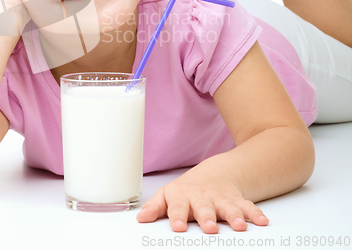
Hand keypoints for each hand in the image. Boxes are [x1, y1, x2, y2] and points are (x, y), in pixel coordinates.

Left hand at [136, 166, 268, 232]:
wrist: (213, 174)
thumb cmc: (187, 191)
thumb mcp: (168, 195)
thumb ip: (155, 208)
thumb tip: (140, 219)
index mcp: (182, 196)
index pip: (177, 206)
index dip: (177, 216)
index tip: (178, 227)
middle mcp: (202, 197)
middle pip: (204, 207)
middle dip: (207, 218)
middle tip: (209, 228)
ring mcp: (221, 198)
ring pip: (228, 207)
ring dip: (234, 216)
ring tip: (239, 227)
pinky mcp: (237, 200)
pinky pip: (248, 206)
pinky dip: (255, 214)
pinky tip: (262, 222)